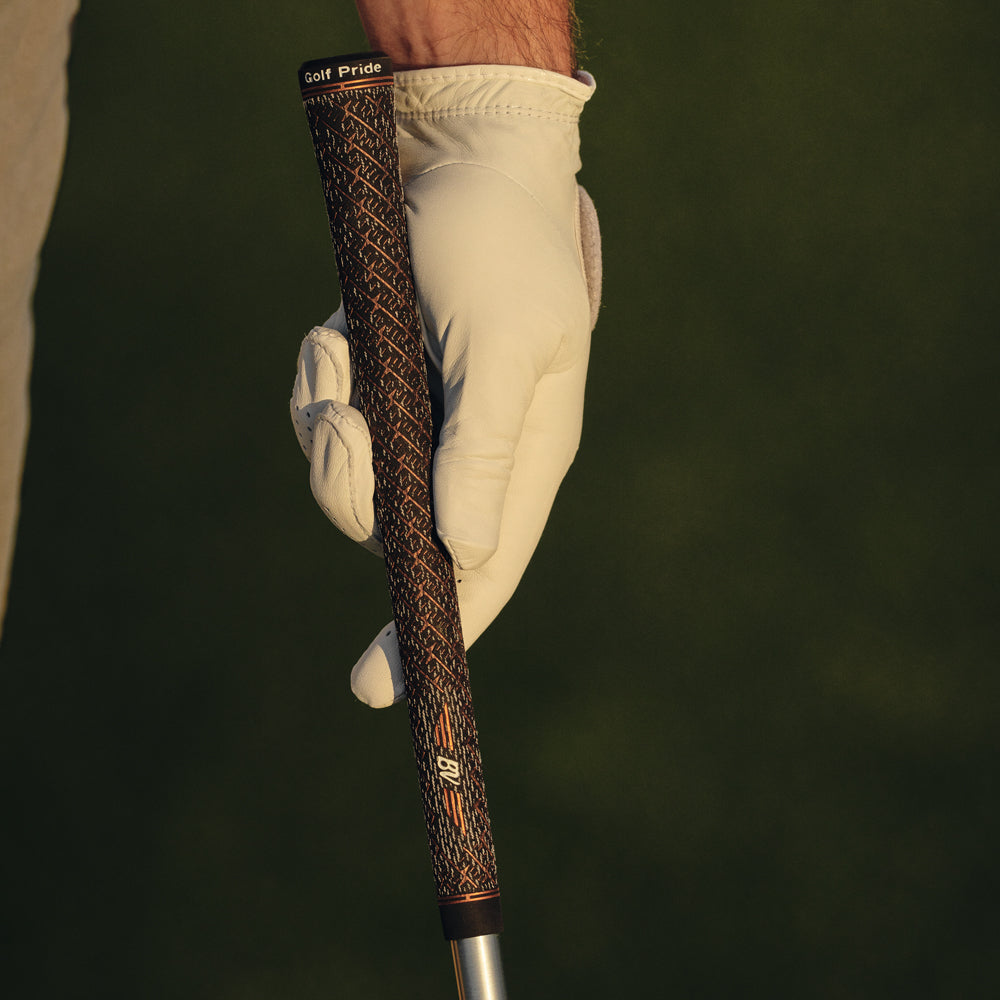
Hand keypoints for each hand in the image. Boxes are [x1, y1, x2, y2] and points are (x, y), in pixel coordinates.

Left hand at [291, 65, 599, 706]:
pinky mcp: (382, 381)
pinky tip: (336, 331)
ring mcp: (423, 419)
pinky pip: (329, 414)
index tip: (378, 690)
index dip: (437, 632)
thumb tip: (465, 554)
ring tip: (340, 350)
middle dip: (349, 490)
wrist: (465, 156)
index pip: (483, 571)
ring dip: (327, 421)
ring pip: (351, 475)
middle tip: (340, 427)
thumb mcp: (503, 344)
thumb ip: (484, 450)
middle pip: (395, 530)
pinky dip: (319, 379)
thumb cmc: (499, 245)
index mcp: (524, 457)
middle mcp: (472, 452)